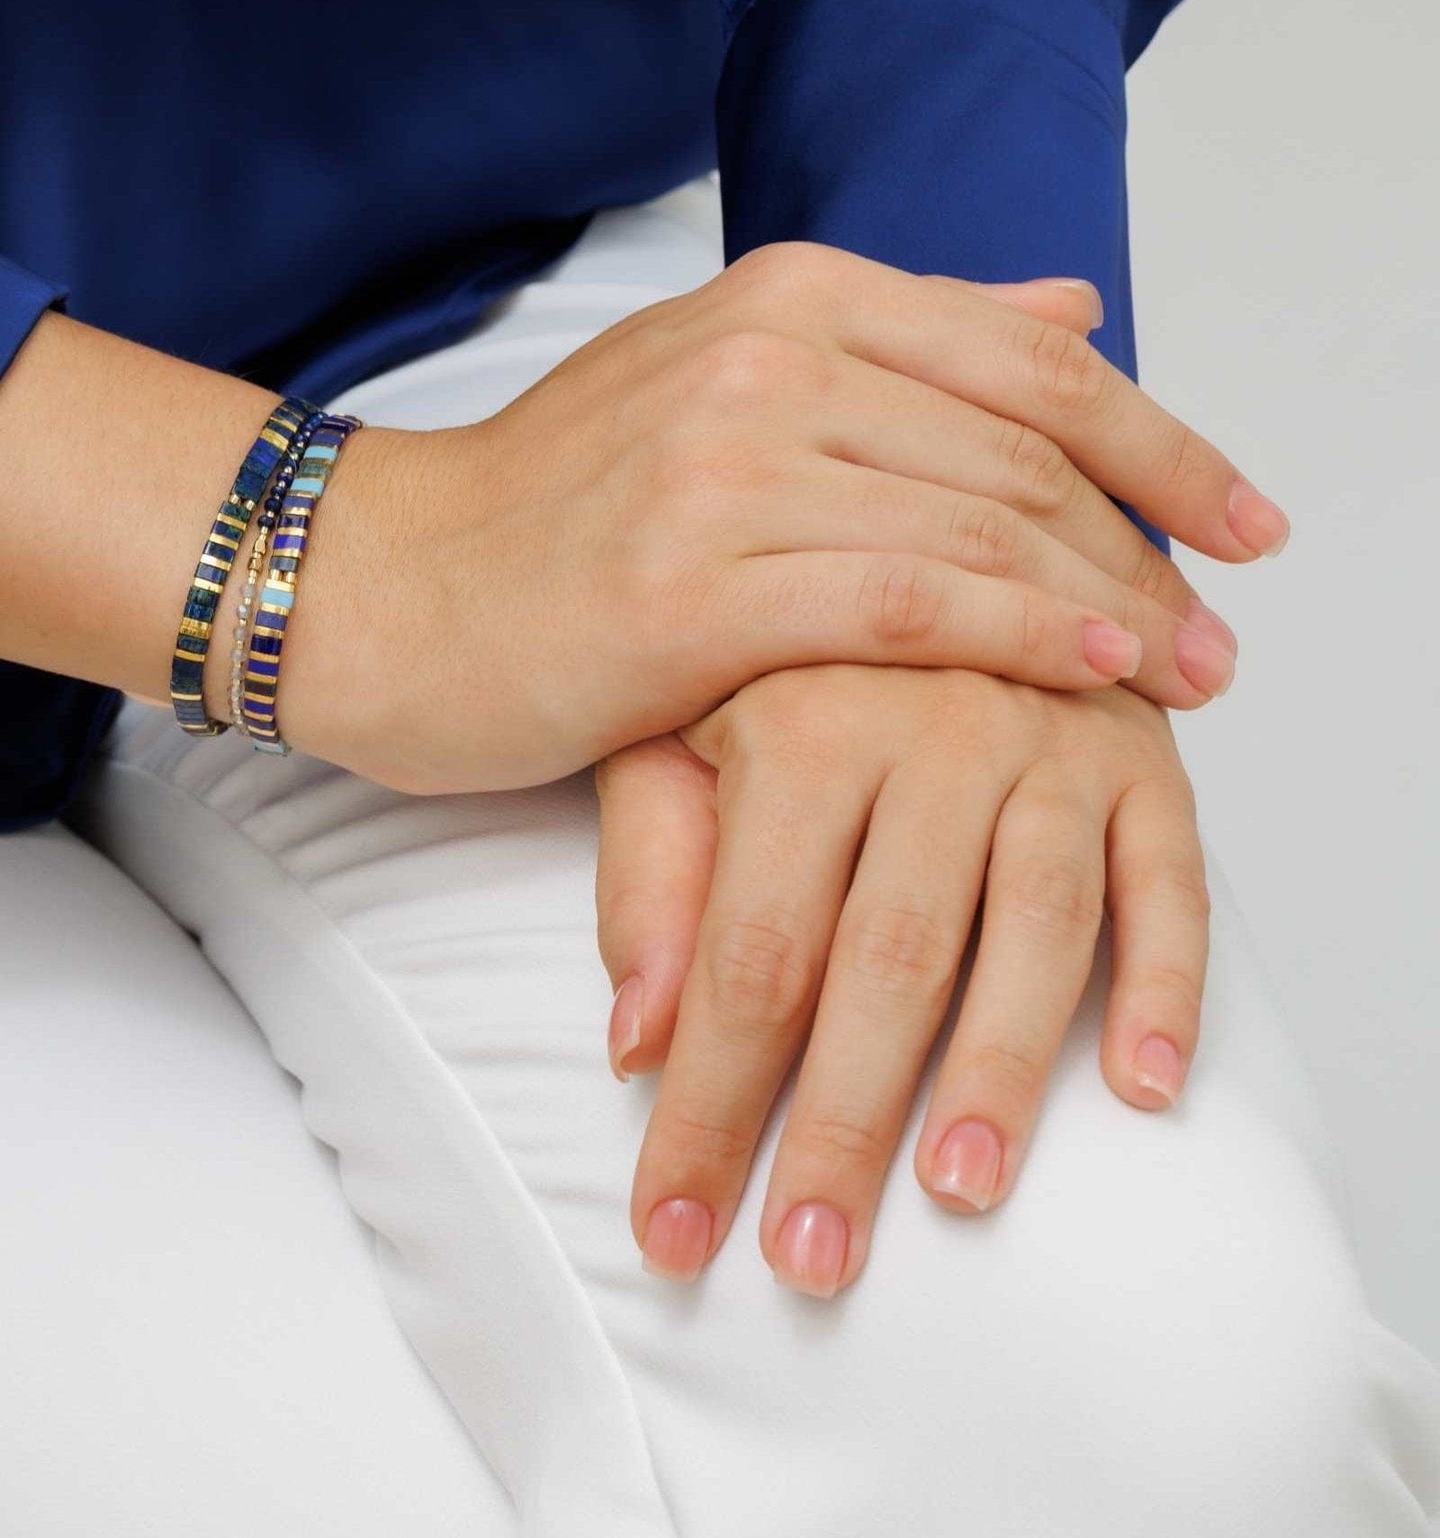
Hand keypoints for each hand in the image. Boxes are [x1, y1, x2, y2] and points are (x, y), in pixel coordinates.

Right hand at [279, 243, 1281, 791]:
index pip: (1027, 353)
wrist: (380, 586)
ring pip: (978, 523)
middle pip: (1020, 443)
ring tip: (1190, 670)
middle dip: (1151, 537)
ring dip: (1110, 601)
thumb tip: (1066, 298)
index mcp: (783, 296)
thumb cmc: (550, 509)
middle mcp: (764, 356)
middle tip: (1227, 619)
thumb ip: (901, 339)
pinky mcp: (690, 585)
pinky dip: (1019, 635)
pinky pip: (904, 604)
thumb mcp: (722, 385)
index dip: (1158, 437)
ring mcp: (723, 464)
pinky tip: (1097, 673)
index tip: (1240, 515)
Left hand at [594, 664, 1206, 1295]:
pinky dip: (1167, 985)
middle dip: (844, 1124)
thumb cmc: (778, 671)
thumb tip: (635, 1046)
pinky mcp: (1144, 761)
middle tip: (810, 1262)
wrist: (918, 543)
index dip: (711, 1103)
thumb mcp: (673, 741)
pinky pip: (1170, 879)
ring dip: (1002, 1069)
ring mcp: (1049, 740)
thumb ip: (651, 880)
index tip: (675, 1233)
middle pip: (888, 956)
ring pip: (1036, 924)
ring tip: (960, 1195)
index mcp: (799, 721)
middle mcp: (931, 723)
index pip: (751, 951)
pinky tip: (1143, 1090)